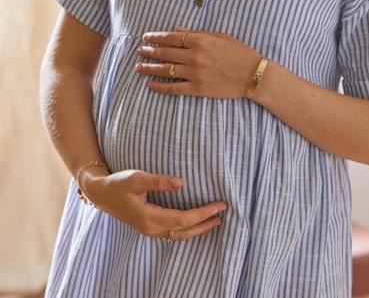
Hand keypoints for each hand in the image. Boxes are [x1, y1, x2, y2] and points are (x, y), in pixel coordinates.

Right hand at [82, 168, 227, 241]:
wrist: (101, 194)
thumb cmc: (118, 183)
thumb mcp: (136, 177)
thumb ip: (159, 181)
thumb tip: (181, 183)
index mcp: (149, 217)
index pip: (183, 219)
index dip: (203, 213)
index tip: (219, 205)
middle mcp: (151, 228)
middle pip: (185, 231)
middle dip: (205, 223)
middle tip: (223, 213)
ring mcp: (149, 230)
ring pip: (179, 236)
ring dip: (198, 229)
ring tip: (215, 220)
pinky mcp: (149, 227)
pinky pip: (173, 234)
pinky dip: (187, 230)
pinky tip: (195, 223)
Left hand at [135, 27, 261, 99]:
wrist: (254, 75)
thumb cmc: (240, 53)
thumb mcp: (220, 37)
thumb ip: (196, 34)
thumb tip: (177, 30)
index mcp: (200, 41)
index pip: (171, 38)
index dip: (156, 37)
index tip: (146, 37)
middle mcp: (194, 56)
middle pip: (165, 53)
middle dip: (149, 51)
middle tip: (139, 51)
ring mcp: (195, 74)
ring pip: (166, 70)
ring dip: (150, 68)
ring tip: (139, 67)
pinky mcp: (198, 89)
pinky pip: (174, 88)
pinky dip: (160, 87)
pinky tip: (151, 85)